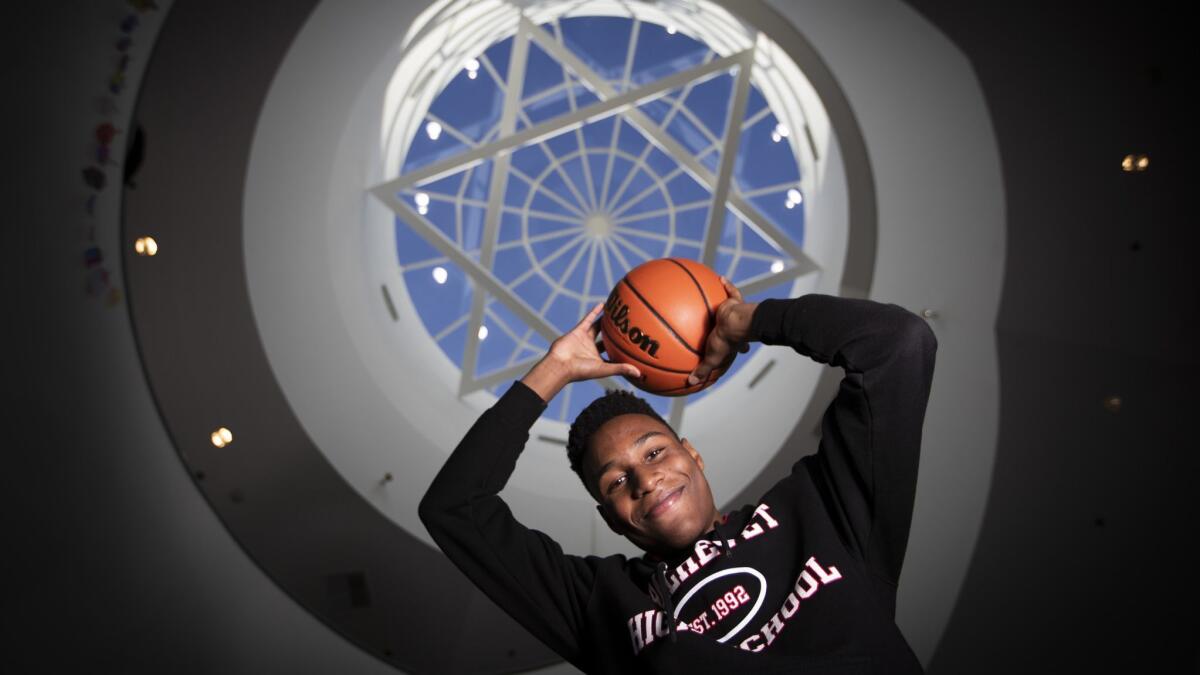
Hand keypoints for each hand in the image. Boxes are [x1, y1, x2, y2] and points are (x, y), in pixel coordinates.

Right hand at [521, 303, 640, 401]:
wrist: (560, 364)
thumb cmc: (581, 371)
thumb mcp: (604, 369)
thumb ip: (621, 369)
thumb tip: (639, 374)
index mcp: (599, 360)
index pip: (613, 355)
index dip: (622, 352)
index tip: (635, 347)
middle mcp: (592, 350)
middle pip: (607, 340)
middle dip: (615, 335)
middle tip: (628, 327)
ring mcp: (585, 340)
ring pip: (598, 328)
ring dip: (606, 321)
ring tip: (616, 313)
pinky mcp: (578, 331)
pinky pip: (588, 319)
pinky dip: (595, 312)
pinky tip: (604, 304)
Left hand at [688, 277, 756, 384]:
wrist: (737, 322)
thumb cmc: (726, 341)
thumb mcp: (711, 359)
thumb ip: (702, 370)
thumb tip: (691, 383)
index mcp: (733, 342)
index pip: (734, 349)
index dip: (734, 352)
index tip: (733, 352)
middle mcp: (736, 328)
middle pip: (734, 328)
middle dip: (733, 328)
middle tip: (725, 325)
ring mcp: (736, 314)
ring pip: (732, 309)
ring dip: (728, 304)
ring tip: (719, 299)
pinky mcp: (735, 302)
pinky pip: (732, 290)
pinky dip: (727, 284)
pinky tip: (720, 277)